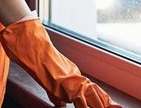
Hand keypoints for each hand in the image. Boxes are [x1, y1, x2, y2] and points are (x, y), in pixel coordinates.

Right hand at [0, 18, 121, 107]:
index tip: (112, 106)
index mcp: (71, 74)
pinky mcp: (62, 78)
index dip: (102, 98)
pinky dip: (83, 103)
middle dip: (106, 102)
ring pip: (89, 92)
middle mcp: (73, 74)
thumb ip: (55, 92)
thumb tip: (61, 104)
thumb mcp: (46, 78)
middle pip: (94, 91)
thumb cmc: (32, 51)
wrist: (27, 38)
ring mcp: (68, 75)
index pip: (90, 90)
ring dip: (100, 103)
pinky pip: (77, 94)